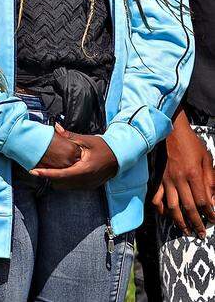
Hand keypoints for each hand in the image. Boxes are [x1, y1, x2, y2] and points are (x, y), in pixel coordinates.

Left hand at [31, 125, 119, 189]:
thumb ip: (69, 135)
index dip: (46, 173)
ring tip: (45, 170)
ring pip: (65, 186)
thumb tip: (55, 127)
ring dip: (55, 179)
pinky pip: (72, 187)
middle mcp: (86, 180)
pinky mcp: (89, 186)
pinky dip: (63, 181)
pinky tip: (58, 172)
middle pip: (61, 183)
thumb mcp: (86, 140)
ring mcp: (88, 185)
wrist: (119, 157)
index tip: (33, 171)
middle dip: (48, 176)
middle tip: (36, 168)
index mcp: (84, 169)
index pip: (61, 174)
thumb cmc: (103, 147)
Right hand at [153, 116, 214, 236]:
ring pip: (172, 206)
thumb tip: (213, 200)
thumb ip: (210, 181)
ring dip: (179, 221)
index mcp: (193, 174)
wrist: (171, 131)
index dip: (209, 213)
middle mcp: (179, 180)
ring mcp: (166, 180)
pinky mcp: (158, 178)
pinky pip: (157, 197)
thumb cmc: (192, 144)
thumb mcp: (207, 160)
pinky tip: (165, 214)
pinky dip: (160, 208)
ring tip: (185, 230)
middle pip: (188, 207)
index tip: (214, 220)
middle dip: (196, 223)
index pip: (202, 201)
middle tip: (201, 234)